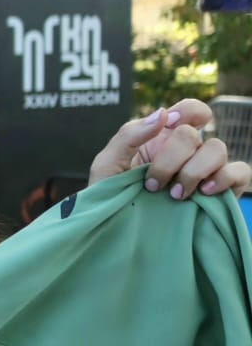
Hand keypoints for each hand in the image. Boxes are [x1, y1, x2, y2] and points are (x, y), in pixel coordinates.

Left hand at [88, 99, 251, 198]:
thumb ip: (129, 135)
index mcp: (162, 138)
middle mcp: (188, 151)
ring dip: (194, 171)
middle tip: (153, 185)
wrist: (117, 234)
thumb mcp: (107, 164)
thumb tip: (163, 114)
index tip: (170, 125)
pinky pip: (240, 172)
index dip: (187, 111)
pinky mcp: (221, 191)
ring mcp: (206, 170)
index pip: (190, 111)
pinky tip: (204, 192)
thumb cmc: (109, 197)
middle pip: (194, 134)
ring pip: (218, 150)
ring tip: (175, 195)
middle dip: (171, 159)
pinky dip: (226, 178)